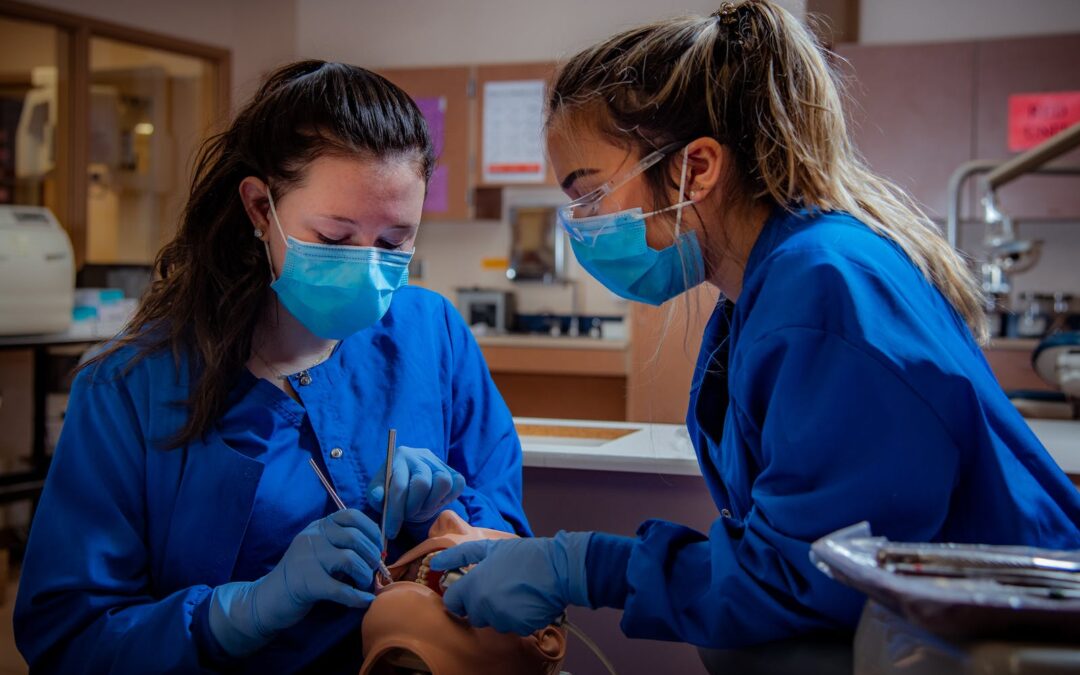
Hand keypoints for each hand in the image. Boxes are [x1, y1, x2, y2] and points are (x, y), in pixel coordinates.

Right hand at [209, 509, 381, 654]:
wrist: (268, 599)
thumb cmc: (302, 575)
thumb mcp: (320, 550)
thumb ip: (342, 544)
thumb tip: (378, 550)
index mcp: (319, 527)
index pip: (351, 515)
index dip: (371, 530)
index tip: (378, 547)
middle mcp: (313, 537)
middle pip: (354, 538)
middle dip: (372, 555)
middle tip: (373, 570)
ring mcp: (308, 559)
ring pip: (350, 560)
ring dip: (364, 575)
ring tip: (363, 584)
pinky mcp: (307, 583)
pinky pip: (341, 589)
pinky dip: (358, 596)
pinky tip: (365, 600)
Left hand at [367, 446, 465, 538]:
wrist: (411, 484)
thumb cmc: (392, 490)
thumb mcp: (378, 492)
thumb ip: (375, 495)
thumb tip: (378, 496)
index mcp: (400, 456)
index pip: (399, 485)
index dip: (395, 511)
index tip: (391, 531)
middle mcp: (421, 455)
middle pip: (422, 483)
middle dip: (413, 507)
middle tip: (407, 516)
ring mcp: (439, 462)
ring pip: (443, 482)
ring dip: (430, 503)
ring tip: (420, 508)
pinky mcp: (454, 472)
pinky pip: (458, 484)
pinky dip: (447, 498)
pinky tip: (433, 502)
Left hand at [428, 531, 592, 634]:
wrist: (558, 568)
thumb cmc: (523, 555)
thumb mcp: (489, 548)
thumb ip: (459, 556)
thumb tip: (435, 562)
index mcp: (473, 587)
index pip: (452, 603)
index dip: (460, 596)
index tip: (470, 589)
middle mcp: (484, 607)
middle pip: (473, 614)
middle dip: (481, 603)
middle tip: (498, 587)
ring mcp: (502, 619)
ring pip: (493, 621)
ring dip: (500, 611)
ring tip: (515, 592)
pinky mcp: (519, 628)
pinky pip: (512, 626)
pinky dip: (517, 617)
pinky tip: (526, 601)